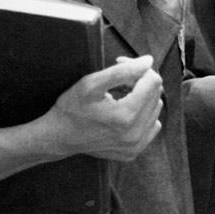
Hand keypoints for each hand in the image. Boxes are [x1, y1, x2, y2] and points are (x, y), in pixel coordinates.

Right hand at [42, 55, 163, 161]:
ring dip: (142, 97)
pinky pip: (152, 125)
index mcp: (126, 115)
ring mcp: (136, 146)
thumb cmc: (71, 108)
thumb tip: (149, 61)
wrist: (58, 137)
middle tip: (119, 80)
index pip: (153, 81)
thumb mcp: (91, 83)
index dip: (138, 68)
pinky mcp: (134, 152)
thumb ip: (123, 70)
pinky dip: (143, 115)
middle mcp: (135, 134)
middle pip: (156, 94)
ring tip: (120, 95)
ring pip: (155, 108)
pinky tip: (125, 112)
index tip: (121, 64)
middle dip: (141, 81)